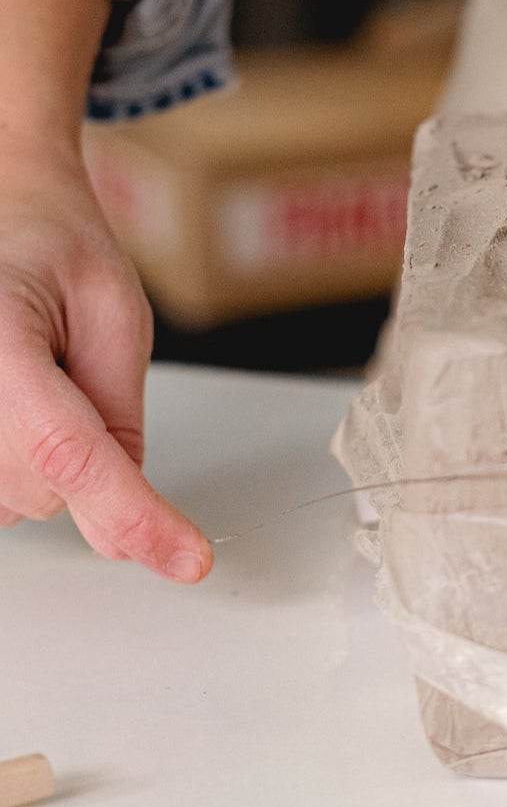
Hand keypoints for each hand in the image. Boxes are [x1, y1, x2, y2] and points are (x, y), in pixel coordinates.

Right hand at [0, 0, 210, 582]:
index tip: (189, 559)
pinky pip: (0, 492)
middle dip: (85, 442)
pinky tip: (13, 402)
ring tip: (28, 373)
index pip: (72, 454)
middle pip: (50, 487)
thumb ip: (120, 407)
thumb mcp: (113, 308)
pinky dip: (21, 459)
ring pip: (22, 498)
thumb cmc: (46, 246)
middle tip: (61, 359)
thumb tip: (126, 503)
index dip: (134, 516)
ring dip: (48, 453)